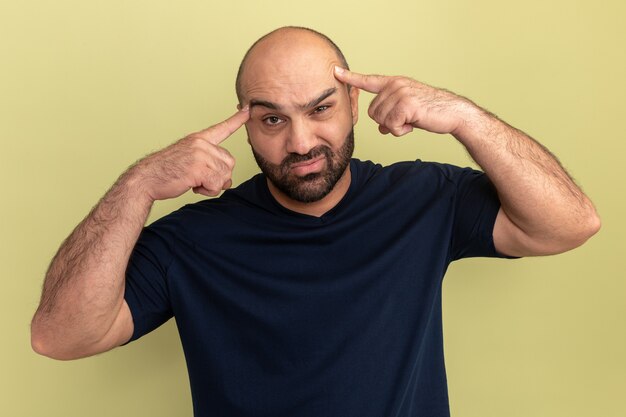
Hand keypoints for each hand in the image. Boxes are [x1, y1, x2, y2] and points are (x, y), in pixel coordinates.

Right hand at [133, 107, 249, 200]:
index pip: (222, 128)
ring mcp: (200, 154)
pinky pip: (216, 184)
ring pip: (224, 176)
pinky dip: (207, 191)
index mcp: (199, 139)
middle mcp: (201, 144)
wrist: (146, 178)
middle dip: (219, 176)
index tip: (248, 108)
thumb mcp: (190, 160)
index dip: (237, 119)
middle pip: (229, 164)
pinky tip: (193, 186)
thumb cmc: (167, 172)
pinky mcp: (199, 168)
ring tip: (194, 181)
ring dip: (212, 185)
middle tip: (200, 178)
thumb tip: (228, 180)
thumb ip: (210, 164)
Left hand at [334, 66, 474, 136]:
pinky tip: (414, 124)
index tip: (335, 71)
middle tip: (405, 119)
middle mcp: (395, 85)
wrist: (453, 113)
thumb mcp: (406, 112)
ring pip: (381, 120)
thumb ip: (390, 115)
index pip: (368, 80)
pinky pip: (391, 126)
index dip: (350, 78)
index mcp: (394, 83)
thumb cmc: (430, 112)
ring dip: (395, 127)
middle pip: (372, 112)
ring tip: (412, 120)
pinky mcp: (406, 104)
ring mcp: (400, 93)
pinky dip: (401, 131)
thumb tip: (380, 127)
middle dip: (386, 122)